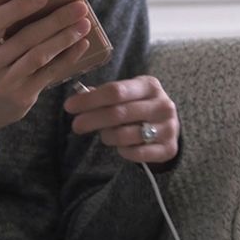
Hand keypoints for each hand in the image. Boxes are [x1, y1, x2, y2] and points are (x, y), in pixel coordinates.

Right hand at [0, 0, 91, 146]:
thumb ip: (4, 28)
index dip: (19, 7)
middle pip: (25, 38)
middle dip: (56, 20)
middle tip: (79, 7)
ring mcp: (4, 84)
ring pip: (39, 56)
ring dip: (65, 38)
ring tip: (83, 25)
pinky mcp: (22, 97)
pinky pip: (49, 73)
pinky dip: (68, 57)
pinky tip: (81, 44)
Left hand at [64, 76, 179, 164]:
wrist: (169, 127)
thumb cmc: (140, 107)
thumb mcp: (129, 94)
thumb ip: (105, 94)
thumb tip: (79, 96)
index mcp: (150, 86)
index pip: (115, 91)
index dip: (90, 100)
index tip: (70, 106)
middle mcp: (163, 105)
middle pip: (118, 113)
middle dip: (92, 120)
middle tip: (76, 125)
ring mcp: (168, 127)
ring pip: (125, 135)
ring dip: (108, 136)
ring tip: (105, 134)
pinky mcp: (168, 148)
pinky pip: (135, 153)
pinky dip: (123, 151)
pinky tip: (121, 146)